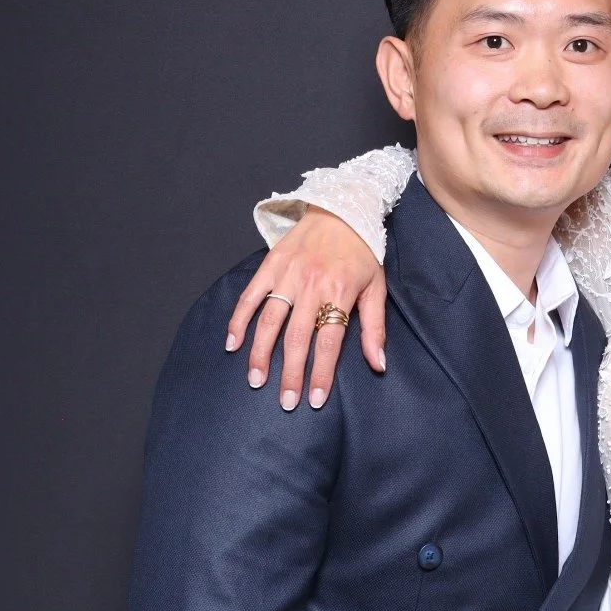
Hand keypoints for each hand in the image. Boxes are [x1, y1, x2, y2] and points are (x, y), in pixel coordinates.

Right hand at [226, 207, 388, 408]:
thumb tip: (378, 365)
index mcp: (340, 291)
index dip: (320, 373)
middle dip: (290, 373)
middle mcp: (312, 285)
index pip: (329, 341)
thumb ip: (374, 328)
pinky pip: (250, 296)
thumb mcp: (376, 287)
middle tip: (285, 401)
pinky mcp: (270, 265)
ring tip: (256, 380)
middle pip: (297, 337)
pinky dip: (238, 320)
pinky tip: (233, 343)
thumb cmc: (362, 252)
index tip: (313, 400)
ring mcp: (288, 275)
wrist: (342, 208)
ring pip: (269, 321)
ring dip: (261, 353)